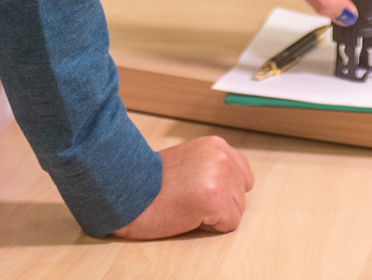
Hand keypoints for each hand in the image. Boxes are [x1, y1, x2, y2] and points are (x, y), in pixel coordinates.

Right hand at [110, 135, 253, 238]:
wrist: (129, 190)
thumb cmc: (153, 181)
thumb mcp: (190, 160)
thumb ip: (212, 166)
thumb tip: (233, 183)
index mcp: (216, 145)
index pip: (242, 175)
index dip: (224, 190)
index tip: (200, 191)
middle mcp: (222, 157)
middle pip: (240, 195)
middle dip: (218, 203)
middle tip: (187, 197)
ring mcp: (220, 177)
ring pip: (236, 210)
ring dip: (213, 215)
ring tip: (186, 204)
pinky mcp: (216, 199)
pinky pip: (228, 224)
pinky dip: (210, 226)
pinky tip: (188, 213)